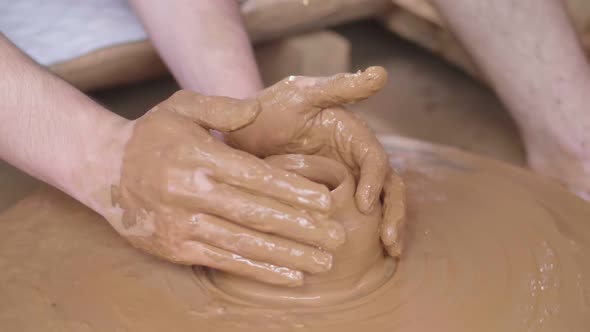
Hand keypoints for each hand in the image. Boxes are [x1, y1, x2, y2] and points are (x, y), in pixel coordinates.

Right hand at [98, 91, 345, 286]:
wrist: (103, 170)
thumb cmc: (151, 136)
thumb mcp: (181, 106)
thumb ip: (221, 108)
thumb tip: (256, 110)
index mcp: (199, 157)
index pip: (255, 177)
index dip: (293, 192)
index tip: (326, 203)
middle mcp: (191, 193)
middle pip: (257, 215)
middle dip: (302, 229)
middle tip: (337, 239)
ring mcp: (183, 224)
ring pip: (245, 244)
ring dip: (288, 256)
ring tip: (322, 264)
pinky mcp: (176, 247)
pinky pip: (224, 261)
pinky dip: (258, 270)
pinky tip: (288, 276)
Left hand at [226, 67, 406, 255]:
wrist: (240, 133)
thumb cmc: (269, 109)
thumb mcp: (301, 94)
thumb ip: (339, 86)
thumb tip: (382, 73)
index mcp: (352, 134)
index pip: (375, 158)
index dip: (374, 181)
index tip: (363, 205)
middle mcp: (354, 158)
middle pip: (387, 185)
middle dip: (392, 211)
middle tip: (390, 240)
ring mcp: (344, 179)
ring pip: (377, 202)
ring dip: (387, 225)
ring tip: (391, 251)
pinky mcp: (330, 197)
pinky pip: (353, 215)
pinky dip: (366, 233)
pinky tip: (369, 254)